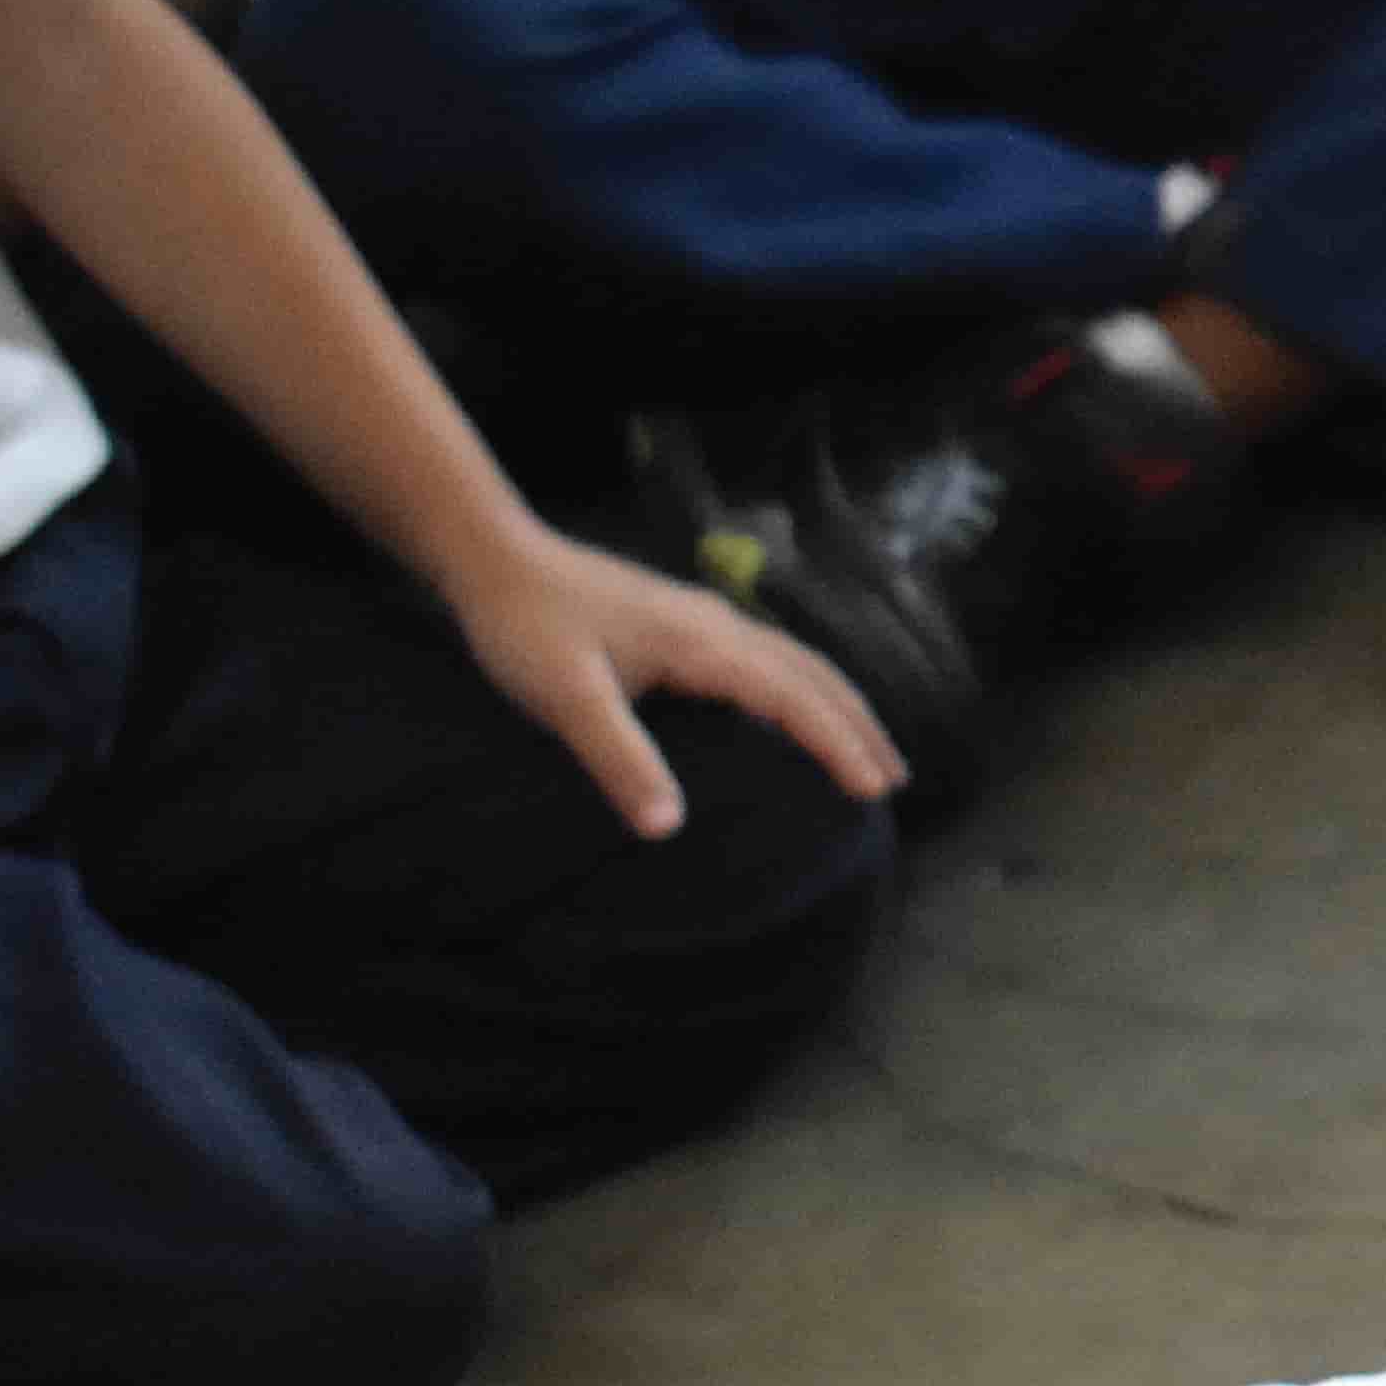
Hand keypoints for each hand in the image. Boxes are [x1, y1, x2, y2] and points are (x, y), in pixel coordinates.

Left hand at [435, 516, 902, 838]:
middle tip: (893, 781)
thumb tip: (668, 828)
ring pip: (797, 660)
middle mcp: (720, 626)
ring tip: (866, 747)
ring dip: (838, 704)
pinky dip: (805, 687)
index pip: (794, 698)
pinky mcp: (686, 619)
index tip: (873, 792)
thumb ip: (619, 759)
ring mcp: (705, 617)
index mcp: (705, 645)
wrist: (492, 557)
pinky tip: (793, 706)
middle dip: (859, 726)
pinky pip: (771, 655)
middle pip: (813, 676)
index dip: (837, 744)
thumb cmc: (526, 625)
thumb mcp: (566, 697)